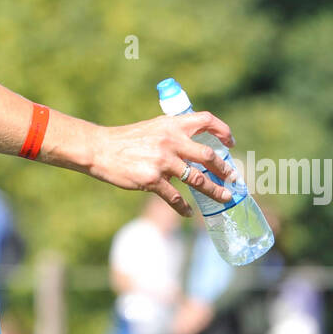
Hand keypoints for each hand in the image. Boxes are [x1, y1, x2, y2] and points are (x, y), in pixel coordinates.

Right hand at [88, 111, 234, 216]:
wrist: (99, 148)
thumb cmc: (125, 139)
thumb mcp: (152, 128)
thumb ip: (173, 134)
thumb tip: (195, 148)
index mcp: (171, 124)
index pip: (206, 120)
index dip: (222, 130)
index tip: (231, 142)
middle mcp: (170, 140)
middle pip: (208, 155)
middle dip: (224, 169)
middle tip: (233, 178)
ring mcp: (162, 161)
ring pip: (198, 179)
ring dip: (214, 190)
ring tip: (224, 197)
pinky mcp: (152, 180)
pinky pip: (175, 198)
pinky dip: (184, 207)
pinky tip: (188, 213)